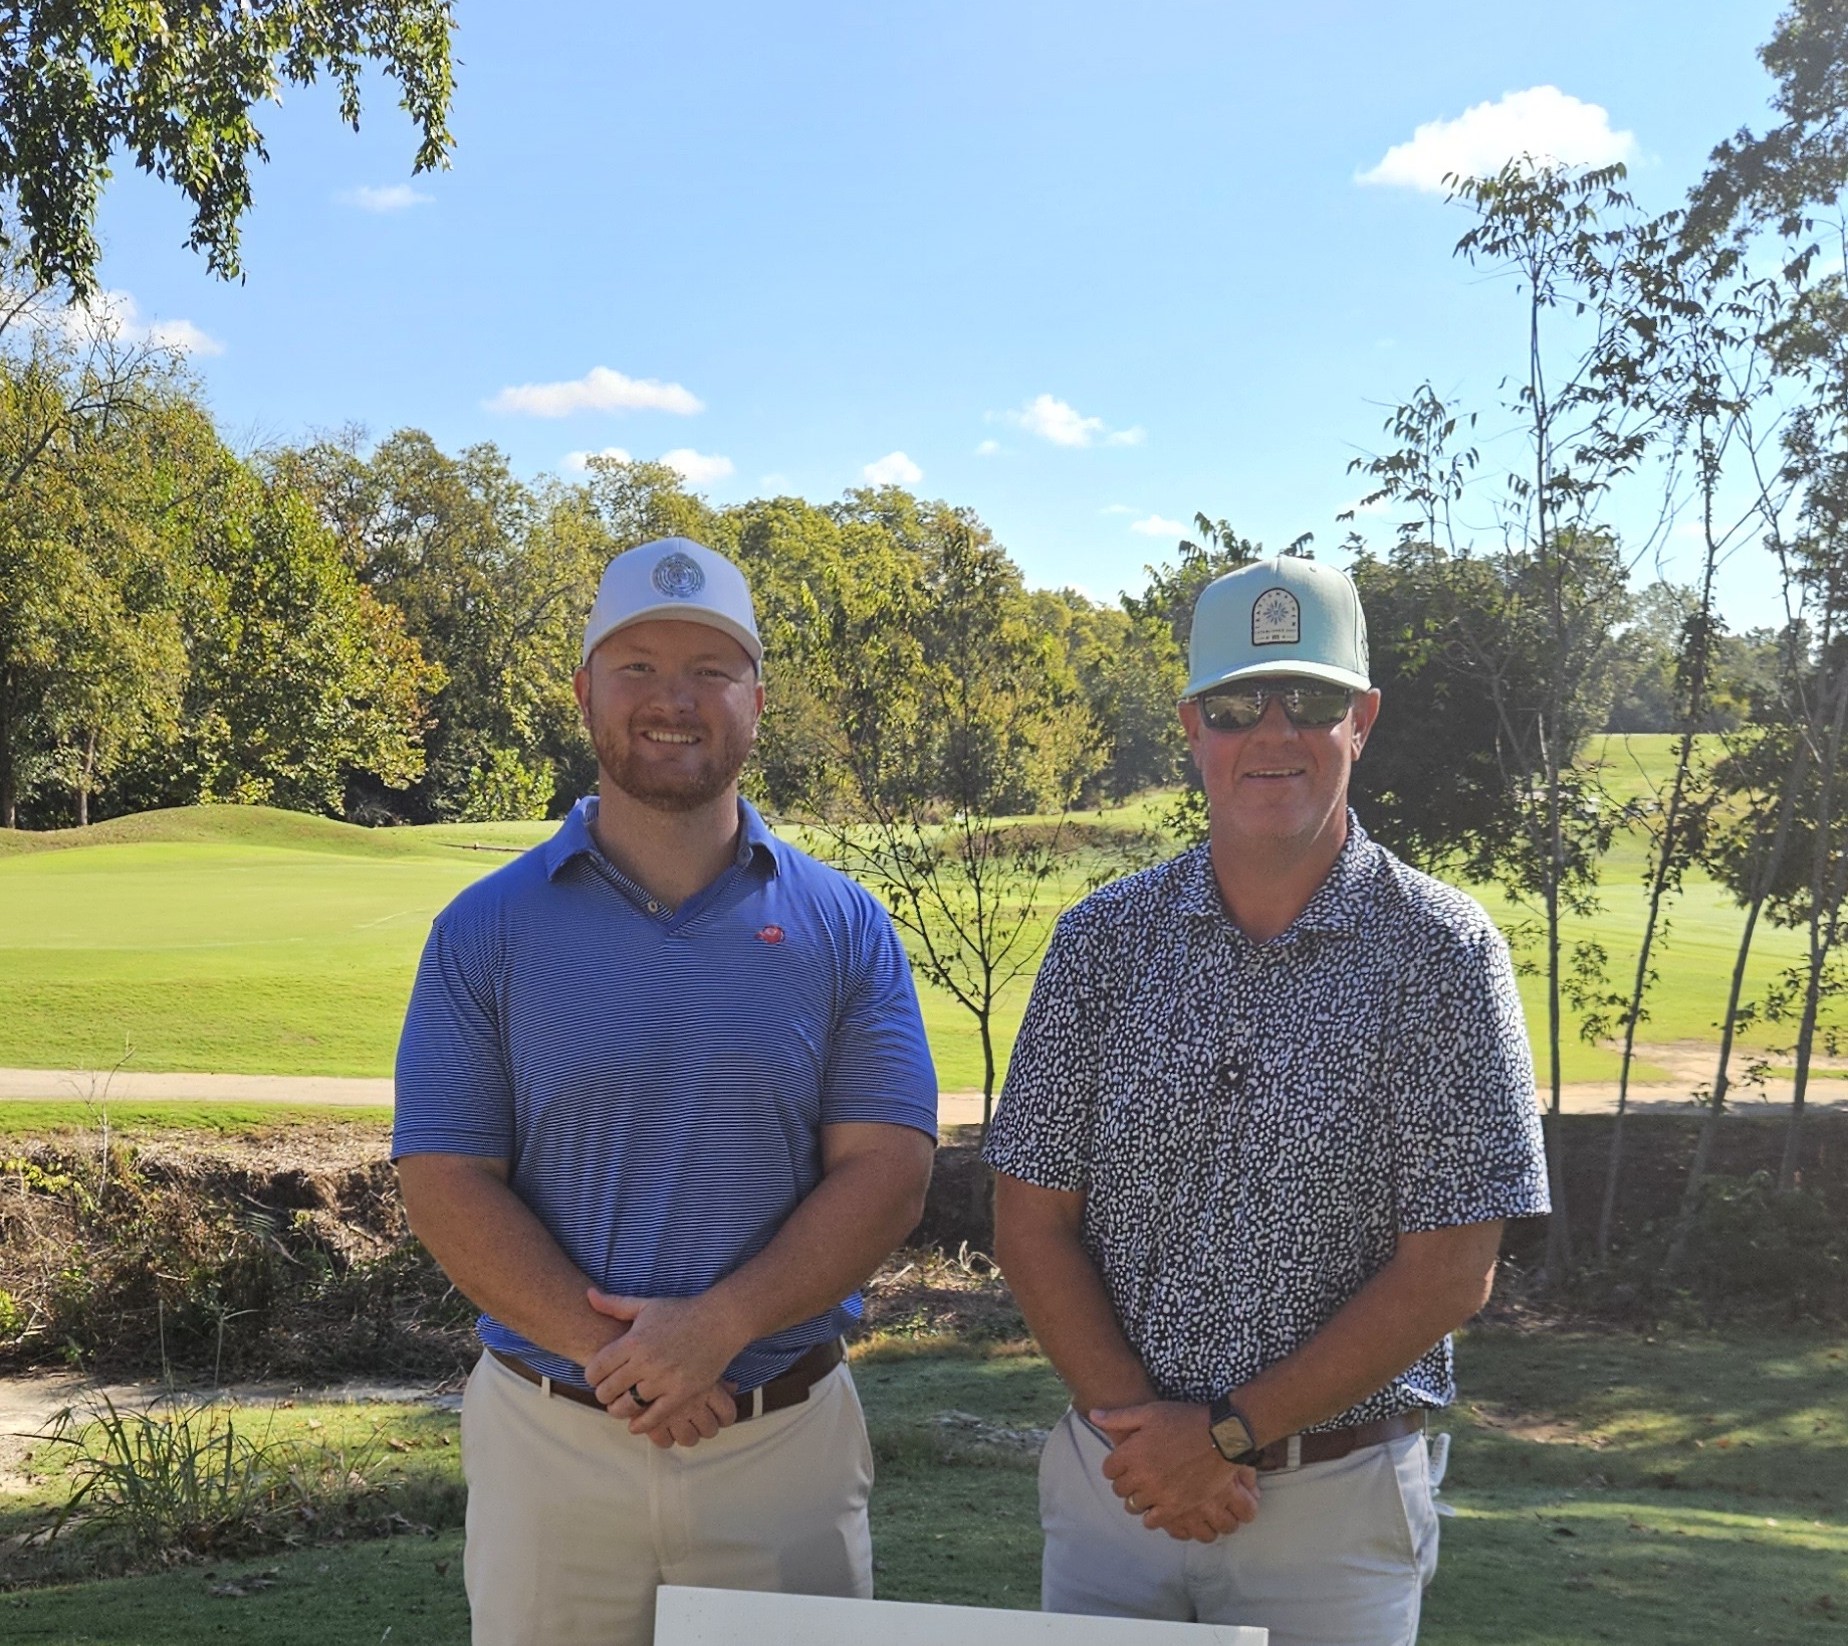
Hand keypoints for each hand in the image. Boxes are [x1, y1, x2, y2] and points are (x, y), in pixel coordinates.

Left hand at [583, 1289, 749, 1436]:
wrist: (719, 1321)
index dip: (591, 1376)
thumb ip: (614, 1304)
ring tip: (620, 1406)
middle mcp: (646, 1361)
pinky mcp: (682, 1392)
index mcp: (634, 1340)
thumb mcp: (646, 1305)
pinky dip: (641, 1425)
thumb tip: (588, 1294)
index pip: (596, 1368)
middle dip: (603, 1394)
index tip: (596, 1378)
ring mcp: (664, 1379)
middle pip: (608, 1390)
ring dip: (619, 1409)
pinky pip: (654, 1417)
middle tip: (608, 1393)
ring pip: (627, 1406)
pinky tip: (635, 1425)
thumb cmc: (681, 1312)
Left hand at [1090, 1400, 1260, 1542]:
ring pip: (1133, 1506)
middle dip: (1125, 1482)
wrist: (1220, 1437)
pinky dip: (1151, 1516)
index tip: (1125, 1463)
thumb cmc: (1184, 1420)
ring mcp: (1159, 1493)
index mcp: (1132, 1452)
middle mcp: (1142, 1475)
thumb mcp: (1150, 1412)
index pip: (1109, 1470)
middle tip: (1136, 1476)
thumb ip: (1119, 1417)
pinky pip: (1153, 1521)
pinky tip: (1157, 1505)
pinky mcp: (1177, 1506)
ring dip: (1138, 1499)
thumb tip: (1093, 1415)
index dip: (1115, 1466)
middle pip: (1119, 1489)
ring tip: (1147, 1490)